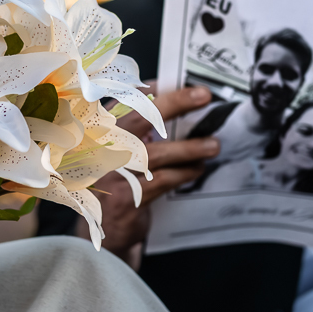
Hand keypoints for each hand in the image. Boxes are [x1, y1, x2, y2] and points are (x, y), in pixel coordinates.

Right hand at [82, 84, 218, 258]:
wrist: (100, 229)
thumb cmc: (113, 180)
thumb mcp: (118, 149)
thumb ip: (137, 125)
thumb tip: (171, 96)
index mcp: (100, 129)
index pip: (127, 100)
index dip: (155, 88)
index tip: (182, 82)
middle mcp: (101, 146)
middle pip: (139, 118)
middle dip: (175, 103)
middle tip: (203, 96)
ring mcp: (111, 172)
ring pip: (155, 153)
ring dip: (189, 148)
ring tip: (212, 145)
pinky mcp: (124, 197)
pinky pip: (161, 180)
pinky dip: (183, 173)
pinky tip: (197, 169)